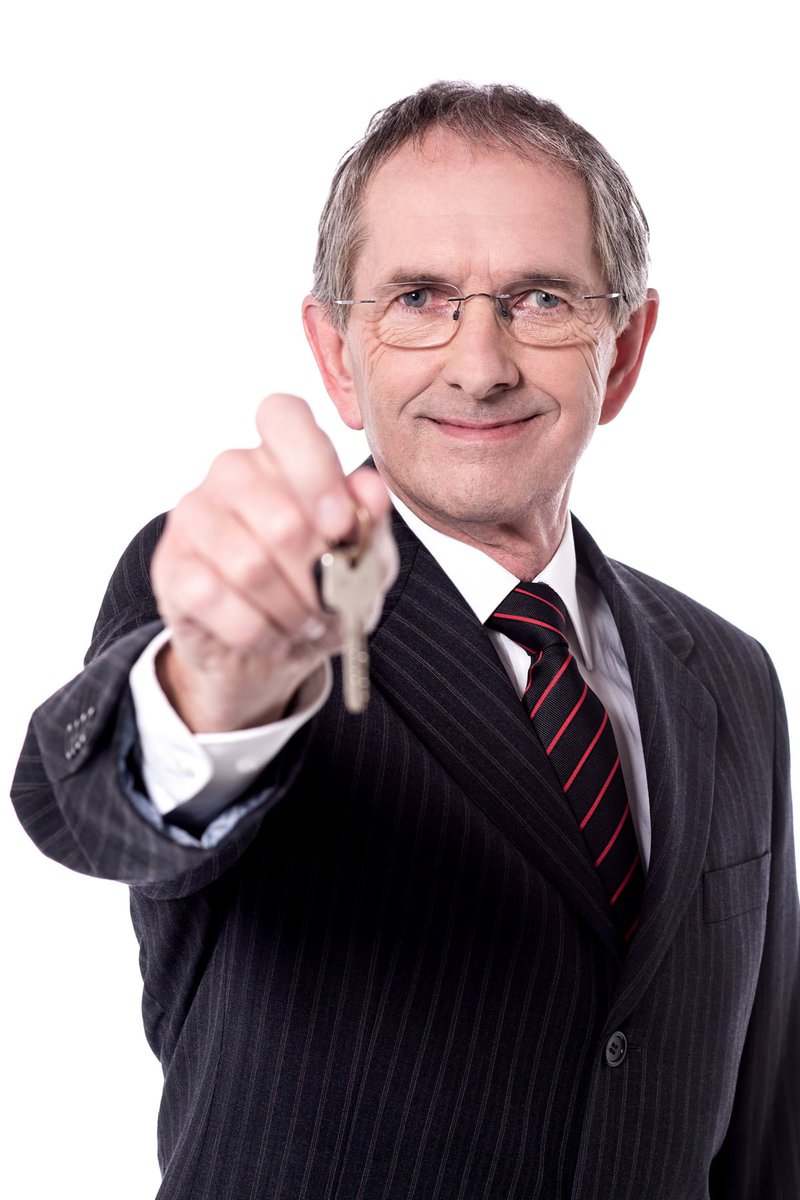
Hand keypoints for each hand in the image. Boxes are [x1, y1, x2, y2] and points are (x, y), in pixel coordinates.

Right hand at [151, 394, 397, 731]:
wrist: (271, 653)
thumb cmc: (319, 593)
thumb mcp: (364, 563)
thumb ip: (371, 524)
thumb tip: (370, 489)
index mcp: (282, 456)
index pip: (282, 415)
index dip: (316, 468)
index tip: (340, 525)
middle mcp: (231, 473)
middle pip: (278, 514)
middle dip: (315, 576)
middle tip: (328, 602)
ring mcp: (193, 515)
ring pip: (248, 563)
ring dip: (289, 608)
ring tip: (304, 623)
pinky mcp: (169, 565)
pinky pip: (214, 598)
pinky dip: (256, 631)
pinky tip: (269, 635)